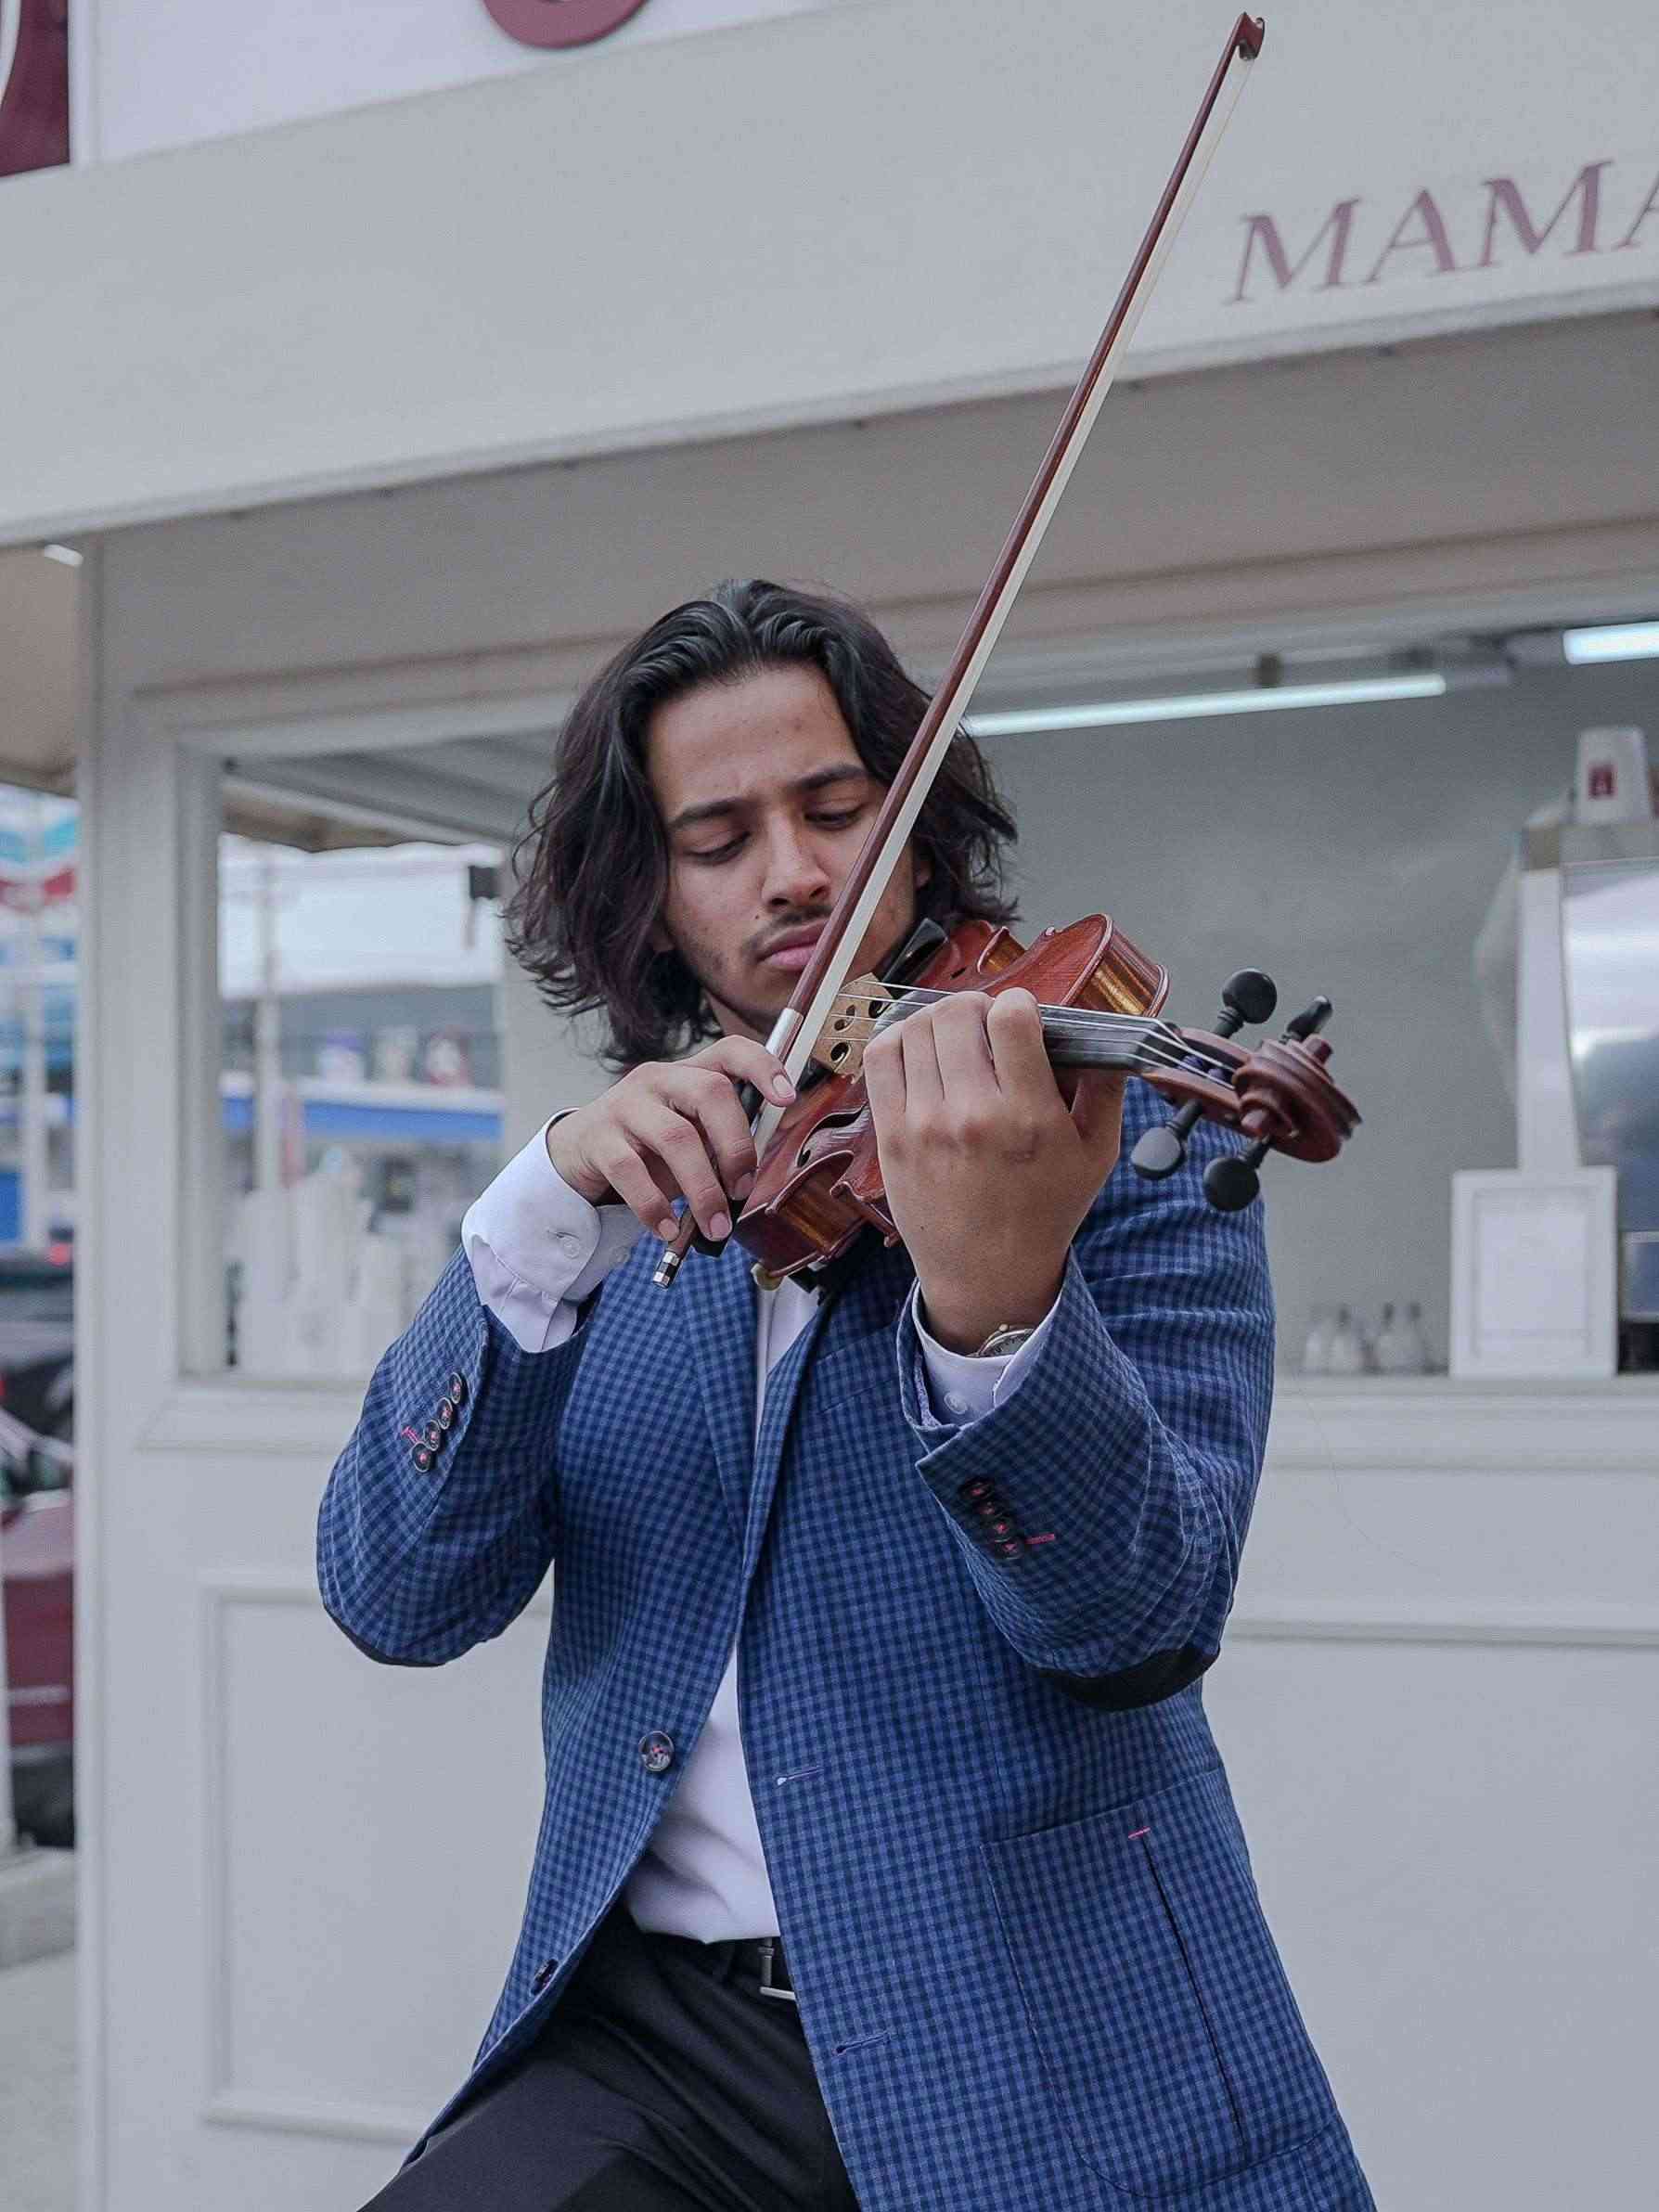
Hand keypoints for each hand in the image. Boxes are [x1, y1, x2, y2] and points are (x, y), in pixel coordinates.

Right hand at [545, 1038, 795, 1244]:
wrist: (578, 1153)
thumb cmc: (649, 1146)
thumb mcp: (690, 1135)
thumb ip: (722, 1142)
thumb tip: (757, 1173)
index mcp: (689, 1074)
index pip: (731, 1051)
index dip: (763, 1067)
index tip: (787, 1099)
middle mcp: (658, 1080)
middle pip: (710, 1092)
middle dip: (736, 1146)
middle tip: (743, 1190)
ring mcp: (625, 1105)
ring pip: (675, 1138)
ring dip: (703, 1190)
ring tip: (715, 1227)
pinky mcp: (598, 1139)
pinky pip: (631, 1173)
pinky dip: (655, 1207)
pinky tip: (668, 1229)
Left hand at [860, 989, 1126, 1352]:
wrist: (987, 1273)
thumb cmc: (1045, 1210)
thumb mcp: (1097, 1153)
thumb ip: (1104, 1088)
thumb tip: (1099, 1033)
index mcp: (1029, 1117)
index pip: (1011, 1018)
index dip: (1018, 1004)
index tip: (1022, 1017)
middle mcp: (973, 1116)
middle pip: (958, 1014)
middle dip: (976, 1006)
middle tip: (986, 1026)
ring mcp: (924, 1125)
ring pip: (917, 1029)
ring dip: (939, 1021)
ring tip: (955, 1039)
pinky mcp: (891, 1136)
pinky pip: (881, 1057)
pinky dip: (899, 1039)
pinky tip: (920, 1051)